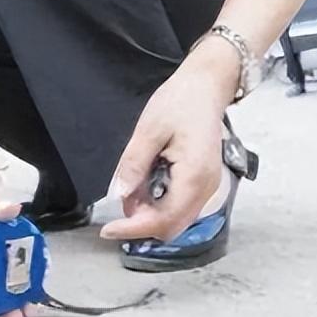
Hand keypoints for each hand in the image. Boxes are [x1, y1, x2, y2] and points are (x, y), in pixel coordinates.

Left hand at [100, 43, 237, 241]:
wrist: (206, 86)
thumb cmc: (180, 102)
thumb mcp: (149, 129)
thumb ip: (134, 163)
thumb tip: (119, 194)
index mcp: (194, 176)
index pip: (163, 220)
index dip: (133, 229)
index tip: (108, 230)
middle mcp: (206, 188)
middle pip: (172, 226)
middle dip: (141, 223)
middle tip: (118, 203)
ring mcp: (208, 186)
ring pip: (177, 219)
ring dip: (150, 213)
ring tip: (131, 186)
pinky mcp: (204, 181)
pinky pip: (181, 205)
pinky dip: (160, 203)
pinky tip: (146, 182)